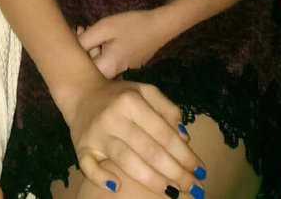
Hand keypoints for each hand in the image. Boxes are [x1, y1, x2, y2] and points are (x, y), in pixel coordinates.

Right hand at [64, 76, 204, 195]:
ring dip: (151, 180)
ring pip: (126, 160)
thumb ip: (167, 109)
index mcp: (131, 101)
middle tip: (193, 188)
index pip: (163, 132)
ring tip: (172, 193)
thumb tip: (184, 138)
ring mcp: (97, 133)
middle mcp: (114, 117)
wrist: (81, 92)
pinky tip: (117, 187)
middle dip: (174, 172)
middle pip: (148, 150)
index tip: (200, 171)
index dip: (183, 154)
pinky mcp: (81, 147)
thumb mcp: (145, 92)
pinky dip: (101, 177)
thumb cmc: (119, 95)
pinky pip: (89, 166)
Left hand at [77, 9, 172, 76]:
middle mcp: (114, 76)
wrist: (160, 26)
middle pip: (90, 65)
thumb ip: (84, 40)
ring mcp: (121, 71)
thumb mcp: (104, 28)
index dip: (74, 52)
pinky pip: (108, 59)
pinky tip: (105, 35)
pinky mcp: (126, 65)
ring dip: (92, 46)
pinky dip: (103, 48)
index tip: (72, 35)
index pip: (81, 68)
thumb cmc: (132, 25)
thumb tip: (68, 48)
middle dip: (83, 47)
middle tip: (81, 27)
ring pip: (99, 61)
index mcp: (107, 69)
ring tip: (90, 28)